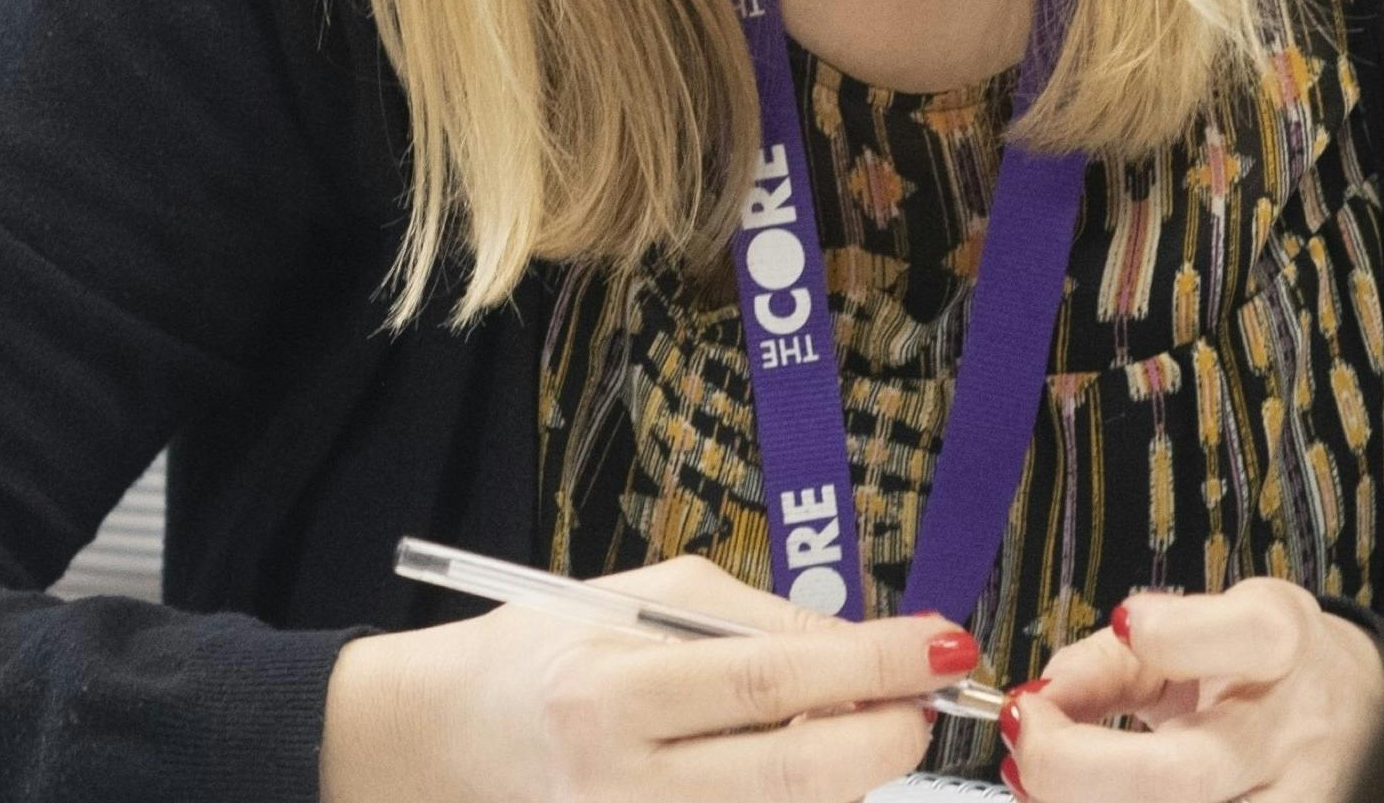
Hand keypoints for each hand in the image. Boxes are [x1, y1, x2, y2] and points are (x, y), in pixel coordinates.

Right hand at [322, 557, 977, 802]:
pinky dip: (799, 800)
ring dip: (850, 773)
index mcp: (613, 689)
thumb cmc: (540, 653)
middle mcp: (623, 779)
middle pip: (798, 772)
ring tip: (858, 727)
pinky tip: (804, 763)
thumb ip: (749, 619)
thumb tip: (860, 646)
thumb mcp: (634, 600)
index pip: (774, 678)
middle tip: (927, 700)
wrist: (440, 740)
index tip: (944, 644)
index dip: (875, 664)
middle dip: (889, 736)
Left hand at [999, 581, 1380, 801]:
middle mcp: (1292, 734)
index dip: (1174, 634)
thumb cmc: (1261, 670)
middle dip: (1074, 765)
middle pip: (1184, 776)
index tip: (1123, 625)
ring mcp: (1296, 800)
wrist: (1352, 713)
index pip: (1248, 635)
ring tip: (1040, 781)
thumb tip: (1040, 699)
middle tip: (1026, 739)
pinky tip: (1083, 802)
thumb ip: (1110, 657)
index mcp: (1281, 647)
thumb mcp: (1196, 628)